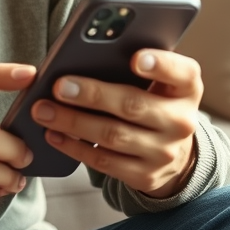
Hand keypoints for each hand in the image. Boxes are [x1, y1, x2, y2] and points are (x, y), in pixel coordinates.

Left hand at [30, 49, 201, 197]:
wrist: (173, 153)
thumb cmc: (151, 101)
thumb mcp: (155, 82)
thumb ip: (129, 65)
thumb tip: (82, 53)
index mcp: (186, 88)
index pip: (182, 73)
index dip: (160, 64)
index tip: (135, 58)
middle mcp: (181, 121)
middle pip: (133, 105)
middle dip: (92, 94)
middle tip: (59, 86)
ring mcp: (164, 152)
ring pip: (112, 135)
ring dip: (72, 122)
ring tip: (42, 110)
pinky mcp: (145, 176)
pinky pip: (104, 162)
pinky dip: (74, 147)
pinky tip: (53, 134)